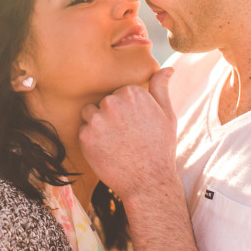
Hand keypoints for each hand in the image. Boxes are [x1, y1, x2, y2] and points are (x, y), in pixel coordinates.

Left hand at [79, 67, 177, 203]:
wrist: (148, 182)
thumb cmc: (160, 148)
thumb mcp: (167, 115)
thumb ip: (161, 88)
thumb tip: (167, 68)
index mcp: (132, 92)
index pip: (119, 93)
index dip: (126, 110)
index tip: (135, 125)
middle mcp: (112, 102)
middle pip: (103, 102)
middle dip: (111, 116)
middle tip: (126, 136)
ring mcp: (97, 119)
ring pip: (90, 113)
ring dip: (98, 125)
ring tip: (115, 142)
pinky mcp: (85, 136)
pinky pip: (83, 130)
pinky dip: (91, 140)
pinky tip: (107, 150)